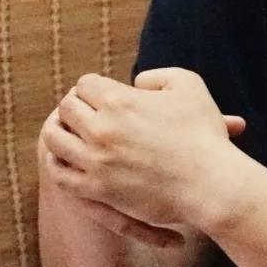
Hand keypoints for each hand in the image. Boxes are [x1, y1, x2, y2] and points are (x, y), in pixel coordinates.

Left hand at [39, 68, 246, 238]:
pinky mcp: (98, 190)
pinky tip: (65, 161)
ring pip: (56, 139)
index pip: (85, 84)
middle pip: (67, 108)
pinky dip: (58, 164)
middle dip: (76, 106)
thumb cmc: (203, 133)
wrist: (210, 183)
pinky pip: (62, 175)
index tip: (101, 95)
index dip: (93, 87)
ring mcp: (97, 161)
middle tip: (85, 112)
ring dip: (60, 131)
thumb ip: (156, 76)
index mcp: (119, 99)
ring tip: (66, 132)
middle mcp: (102, 128)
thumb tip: (134, 85)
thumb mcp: (188, 84)